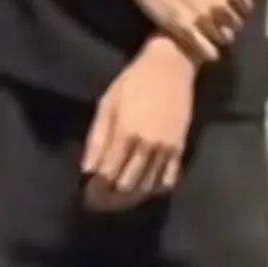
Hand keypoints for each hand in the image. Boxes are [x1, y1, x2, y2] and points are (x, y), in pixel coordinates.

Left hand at [82, 37, 196, 212]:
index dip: (95, 190)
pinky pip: (169, 180)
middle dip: (110, 198)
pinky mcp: (181, 148)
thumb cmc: (133, 80)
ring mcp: (167, 148)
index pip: (107, 175)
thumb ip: (97, 138)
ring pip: (147, 187)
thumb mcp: (107, 103)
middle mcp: (148, 144)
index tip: (87, 194)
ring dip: (130, 198)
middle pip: (126, 186)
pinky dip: (155, 189)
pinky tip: (144, 187)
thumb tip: (86, 171)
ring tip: (118, 198)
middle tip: (100, 200)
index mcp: (126, 132)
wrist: (171, 65)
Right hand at [121, 0, 255, 60]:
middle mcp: (219, 1)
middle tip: (224, 25)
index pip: (246, 5)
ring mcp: (201, 15)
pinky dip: (209, 52)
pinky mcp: (182, 27)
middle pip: (235, 22)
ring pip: (222, 37)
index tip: (235, 11)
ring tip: (214, 37)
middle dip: (232, 24)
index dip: (241, 9)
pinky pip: (203, 48)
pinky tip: (207, 51)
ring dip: (221, 38)